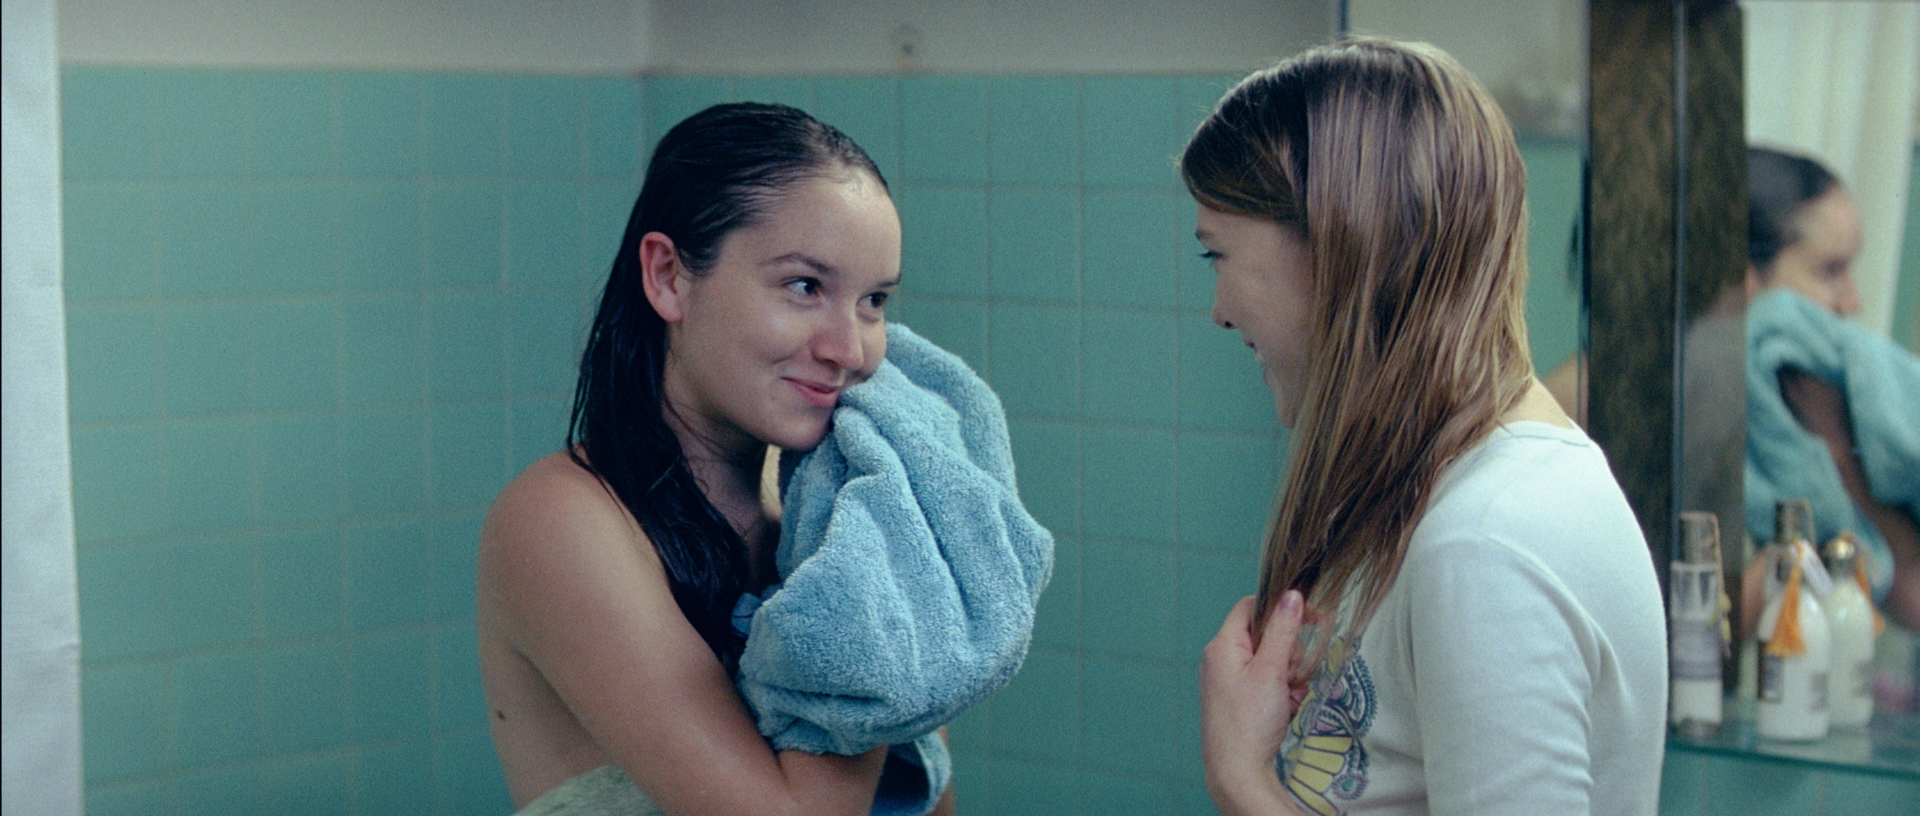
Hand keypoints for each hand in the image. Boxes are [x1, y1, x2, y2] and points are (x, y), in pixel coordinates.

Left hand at [1201, 591, 1308, 815]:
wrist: (1237, 771)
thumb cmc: (1249, 722)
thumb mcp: (1271, 670)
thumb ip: (1283, 630)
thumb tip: (1292, 595)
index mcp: (1222, 645)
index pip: (1250, 607)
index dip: (1280, 607)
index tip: (1310, 617)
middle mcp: (1222, 659)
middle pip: (1265, 636)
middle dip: (1288, 654)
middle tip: (1291, 674)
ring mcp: (1230, 680)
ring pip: (1271, 662)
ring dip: (1289, 676)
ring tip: (1288, 697)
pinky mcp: (1239, 699)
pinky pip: (1268, 683)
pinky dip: (1283, 692)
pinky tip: (1286, 709)